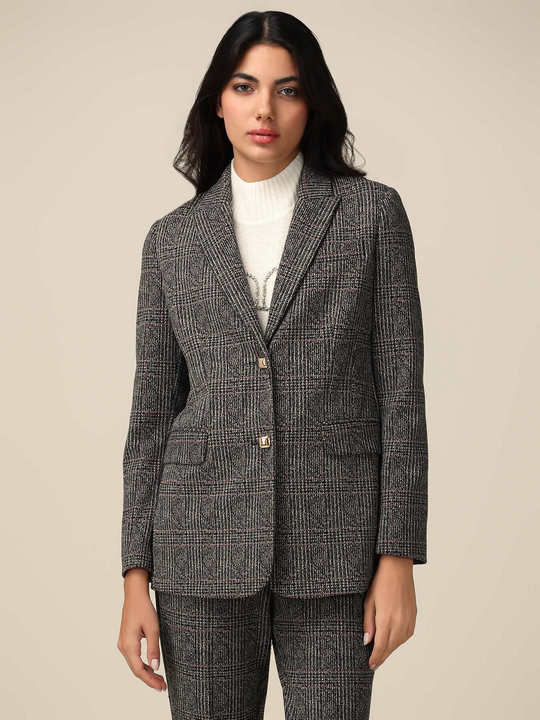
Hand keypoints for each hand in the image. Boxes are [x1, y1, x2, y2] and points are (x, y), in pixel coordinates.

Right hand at [117, 569, 166, 691]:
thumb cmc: (144, 609)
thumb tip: (156, 668)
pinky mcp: (126, 640)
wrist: (134, 595)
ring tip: (160, 679)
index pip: (139, 670)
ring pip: (134, 664)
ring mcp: (123, 644)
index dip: (150, 681)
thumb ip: (154, 649)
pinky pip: (133, 657)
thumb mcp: (153, 629)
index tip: (161, 687)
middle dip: (150, 679)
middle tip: (163, 686)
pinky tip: (152, 667)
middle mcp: (123, 647)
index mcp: (129, 645)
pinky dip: (143, 665)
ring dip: (147, 673)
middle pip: (136, 669)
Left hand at [363, 555, 416, 670]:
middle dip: (382, 656)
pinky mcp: (414, 615)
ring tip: (381, 652)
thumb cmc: (380, 581)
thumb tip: (367, 642)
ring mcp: (409, 619)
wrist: (398, 566)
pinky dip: (399, 640)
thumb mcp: (368, 601)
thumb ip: (368, 623)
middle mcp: (400, 622)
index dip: (375, 658)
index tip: (370, 665)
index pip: (381, 646)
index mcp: (386, 619)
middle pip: (391, 647)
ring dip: (391, 649)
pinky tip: (393, 640)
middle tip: (374, 663)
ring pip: (400, 642)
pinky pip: (407, 634)